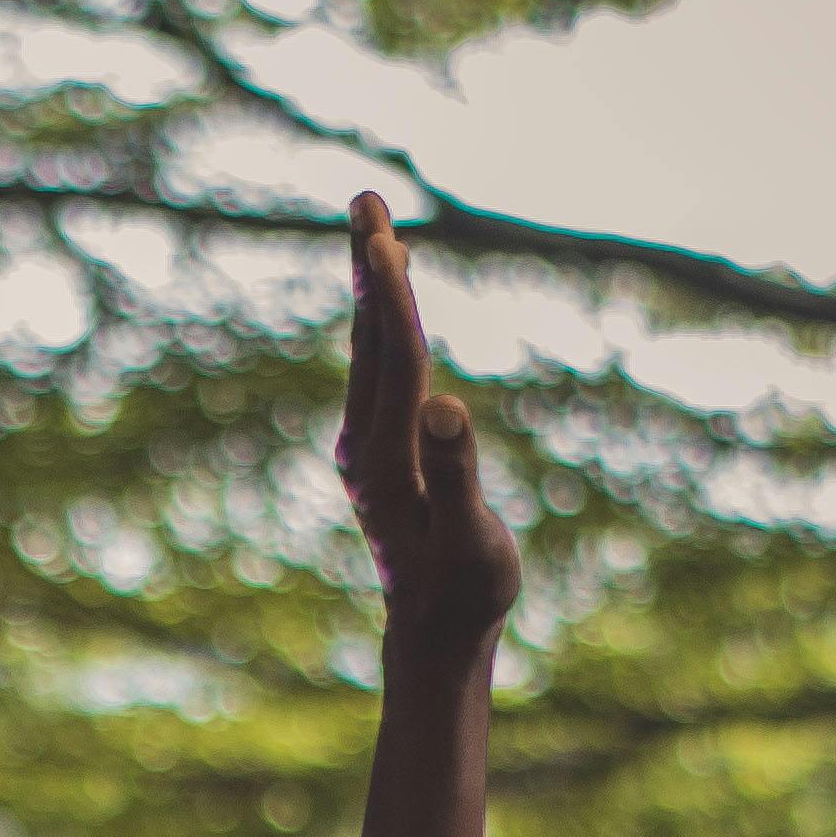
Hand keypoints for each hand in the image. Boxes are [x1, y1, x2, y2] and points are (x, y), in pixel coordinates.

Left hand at [334, 193, 518, 653]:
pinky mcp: (375, 456)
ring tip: (371, 228)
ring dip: (370, 288)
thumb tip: (444, 409)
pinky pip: (377, 372)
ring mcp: (366, 450)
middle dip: (369, 270)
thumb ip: (459, 472)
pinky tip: (384, 298)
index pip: (394, 361)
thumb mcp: (471, 539)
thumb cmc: (464, 590)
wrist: (430, 635)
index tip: (384, 240)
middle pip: (371, 342)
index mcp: (390, 460)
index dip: (392, 298)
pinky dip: (381, 325)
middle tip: (364, 200)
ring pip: (369, 353)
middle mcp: (366, 448)